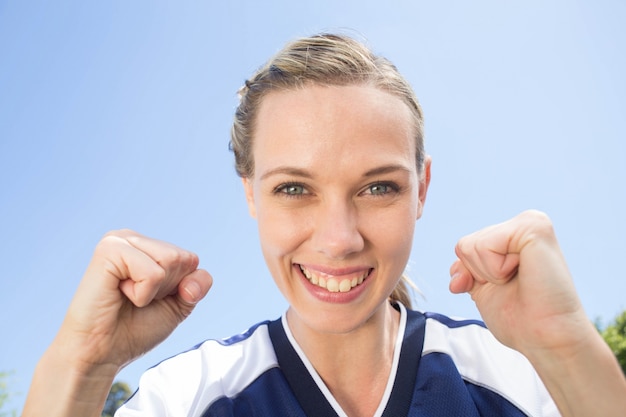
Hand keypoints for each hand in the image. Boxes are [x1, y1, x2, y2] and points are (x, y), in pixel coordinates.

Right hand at [58, 230, 212, 370]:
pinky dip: (142, 293)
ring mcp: (119, 240)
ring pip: (171, 261)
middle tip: (135, 300)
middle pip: (183, 259)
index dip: (178, 289)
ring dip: (154, 290)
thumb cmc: (132, 330)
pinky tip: (119, 294)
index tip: (149, 300)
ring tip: (127, 296)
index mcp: (146, 247)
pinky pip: (153, 272)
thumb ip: (197, 286)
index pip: (191, 260)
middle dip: (166, 288)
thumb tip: (195, 277)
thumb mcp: (177, 306)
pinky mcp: (109, 250)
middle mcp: (132, 238)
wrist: (100, 354)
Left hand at [448, 210, 588, 355]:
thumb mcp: (484, 290)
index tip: (504, 289)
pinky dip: (495, 269)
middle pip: (464, 245)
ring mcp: (530, 222)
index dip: (473, 276)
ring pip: (470, 245)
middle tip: (514, 286)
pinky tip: (523, 273)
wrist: (548, 338)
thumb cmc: (521, 320)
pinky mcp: (534, 227)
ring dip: (489, 273)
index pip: (465, 248)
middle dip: (480, 275)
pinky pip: (484, 245)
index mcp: (513, 236)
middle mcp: (523, 223)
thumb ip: (467, 272)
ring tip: (521, 281)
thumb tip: (456, 273)